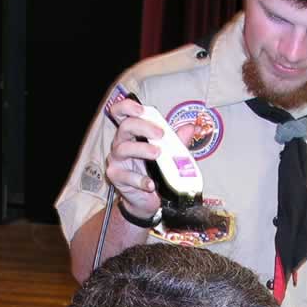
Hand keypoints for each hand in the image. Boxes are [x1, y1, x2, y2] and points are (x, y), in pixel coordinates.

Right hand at [104, 98, 194, 219]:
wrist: (147, 199)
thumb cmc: (155, 172)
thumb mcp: (168, 155)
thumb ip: (177, 141)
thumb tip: (190, 128)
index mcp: (132, 134)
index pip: (122, 113)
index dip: (128, 107)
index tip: (141, 110)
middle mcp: (121, 144)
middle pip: (125, 126)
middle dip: (144, 127)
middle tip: (161, 134)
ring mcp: (117, 160)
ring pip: (123, 148)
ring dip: (142, 149)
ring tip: (158, 154)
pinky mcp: (116, 177)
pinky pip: (126, 176)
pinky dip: (140, 180)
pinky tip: (151, 184)